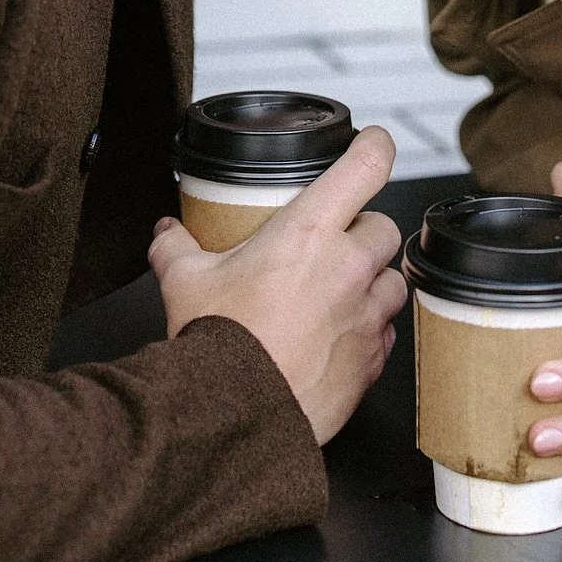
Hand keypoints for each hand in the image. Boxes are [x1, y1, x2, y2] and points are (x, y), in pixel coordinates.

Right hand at [147, 127, 406, 445]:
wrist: (232, 418)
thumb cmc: (215, 346)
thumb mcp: (185, 282)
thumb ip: (177, 247)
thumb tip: (168, 234)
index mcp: (310, 232)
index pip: (365, 167)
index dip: (375, 147)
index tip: (375, 143)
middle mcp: (347, 269)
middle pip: (385, 227)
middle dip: (364, 231)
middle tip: (333, 245)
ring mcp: (364, 318)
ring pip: (393, 283)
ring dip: (372, 284)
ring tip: (337, 296)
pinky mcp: (370, 364)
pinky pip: (385, 337)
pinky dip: (368, 333)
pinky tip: (335, 340)